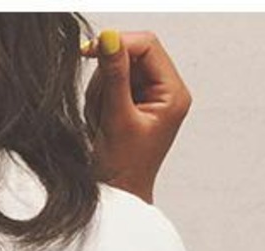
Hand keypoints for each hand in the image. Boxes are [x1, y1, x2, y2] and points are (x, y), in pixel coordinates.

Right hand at [86, 32, 191, 199]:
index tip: (91, 50)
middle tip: (100, 103)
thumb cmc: (123, 171)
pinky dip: (99, 97)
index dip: (119, 42)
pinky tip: (102, 121)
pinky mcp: (134, 100)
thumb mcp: (117, 119)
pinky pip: (110, 81)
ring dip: (101, 89)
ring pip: (116, 67)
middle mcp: (165, 90)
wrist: (118, 197)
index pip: (147, 45)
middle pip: (131, 54)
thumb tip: (109, 38)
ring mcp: (149, 94)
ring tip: (102, 121)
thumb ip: (114, 76)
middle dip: (108, 74)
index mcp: (173, 94)